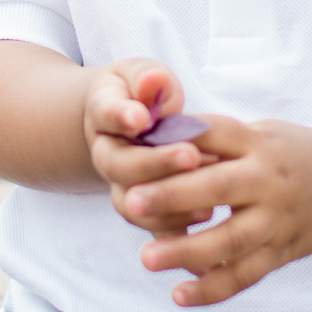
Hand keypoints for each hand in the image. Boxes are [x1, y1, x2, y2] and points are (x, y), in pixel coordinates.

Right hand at [86, 60, 216, 231]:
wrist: (131, 123)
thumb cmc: (142, 92)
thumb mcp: (142, 74)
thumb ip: (148, 78)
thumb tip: (153, 82)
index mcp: (105, 115)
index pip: (107, 114)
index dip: (121, 117)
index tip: (140, 118)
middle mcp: (108, 156)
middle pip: (120, 167)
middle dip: (156, 163)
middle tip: (191, 155)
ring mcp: (124, 187)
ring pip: (133, 206)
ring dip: (168, 208)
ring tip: (206, 203)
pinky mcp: (145, 211)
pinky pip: (154, 230)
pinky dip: (176, 237)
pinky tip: (206, 237)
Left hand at [121, 116, 311, 306]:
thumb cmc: (286, 154)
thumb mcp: (258, 133)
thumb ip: (213, 140)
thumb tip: (151, 143)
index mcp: (259, 144)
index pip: (215, 136)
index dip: (179, 144)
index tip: (140, 151)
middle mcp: (269, 181)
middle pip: (220, 188)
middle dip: (174, 196)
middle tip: (131, 202)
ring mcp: (278, 220)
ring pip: (231, 240)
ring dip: (187, 250)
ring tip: (146, 257)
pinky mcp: (282, 253)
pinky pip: (246, 275)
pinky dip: (213, 289)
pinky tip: (179, 295)